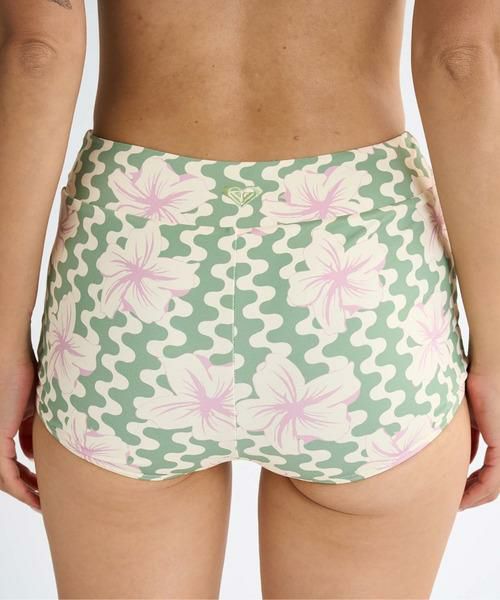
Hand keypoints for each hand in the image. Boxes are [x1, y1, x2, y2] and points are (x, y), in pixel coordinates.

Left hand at [0, 346, 39, 511]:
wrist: (10, 358)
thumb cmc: (26, 373)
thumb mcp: (35, 408)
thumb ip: (32, 431)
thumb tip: (34, 454)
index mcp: (4, 429)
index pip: (14, 461)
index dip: (28, 476)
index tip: (44, 486)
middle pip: (8, 474)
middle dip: (26, 489)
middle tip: (43, 501)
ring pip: (5, 478)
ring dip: (24, 493)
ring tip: (41, 503)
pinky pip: (6, 473)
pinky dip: (19, 487)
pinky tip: (33, 496)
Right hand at [459, 370, 499, 510]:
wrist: (484, 371)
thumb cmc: (471, 386)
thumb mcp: (468, 420)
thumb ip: (468, 440)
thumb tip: (462, 457)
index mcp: (499, 441)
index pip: (490, 473)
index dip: (472, 486)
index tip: (454, 492)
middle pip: (492, 485)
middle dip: (472, 496)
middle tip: (453, 504)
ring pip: (493, 487)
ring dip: (472, 498)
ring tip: (454, 504)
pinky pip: (491, 480)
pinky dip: (475, 491)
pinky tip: (460, 497)